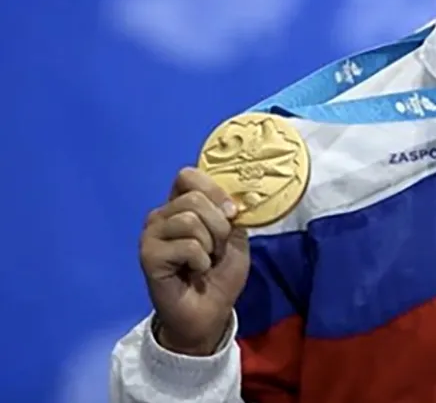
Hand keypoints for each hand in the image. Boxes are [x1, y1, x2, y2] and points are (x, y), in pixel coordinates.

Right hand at [139, 167, 249, 355]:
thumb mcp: (236, 237)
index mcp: (181, 205)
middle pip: (193, 198)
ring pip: (188, 220)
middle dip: (219, 225)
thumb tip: (231, 201)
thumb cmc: (220, 273)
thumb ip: (231, 214)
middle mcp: (162, 215)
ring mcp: (151, 235)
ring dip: (209, 244)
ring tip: (206, 260)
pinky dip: (201, 260)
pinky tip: (194, 272)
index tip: (231, 213)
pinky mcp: (148, 256)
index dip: (215, 191)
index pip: (188, 175)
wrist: (210, 312)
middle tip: (217, 248)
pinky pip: (186, 245)